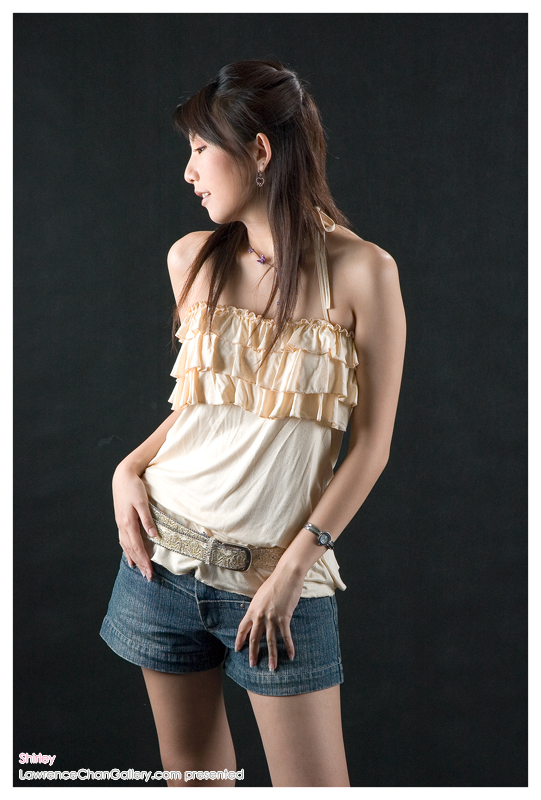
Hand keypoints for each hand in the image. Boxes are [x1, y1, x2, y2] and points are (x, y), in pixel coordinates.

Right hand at [112, 461, 157, 580]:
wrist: (122, 476)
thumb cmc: (134, 487)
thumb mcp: (143, 502)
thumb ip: (148, 520)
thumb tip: (154, 537)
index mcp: (129, 523)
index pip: (138, 547)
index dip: (144, 561)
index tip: (150, 573)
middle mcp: (123, 526)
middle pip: (132, 550)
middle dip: (140, 564)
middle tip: (147, 576)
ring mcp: (120, 523)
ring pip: (126, 546)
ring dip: (133, 558)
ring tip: (138, 569)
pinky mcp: (121, 520)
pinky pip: (123, 539)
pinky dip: (126, 549)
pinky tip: (128, 554)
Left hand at [234, 564, 304, 670]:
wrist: (286, 575)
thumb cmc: (275, 582)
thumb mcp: (261, 595)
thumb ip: (258, 607)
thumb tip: (258, 615)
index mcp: (252, 609)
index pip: (243, 628)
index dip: (240, 640)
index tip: (237, 649)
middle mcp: (259, 615)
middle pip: (254, 638)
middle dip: (253, 653)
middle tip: (252, 664)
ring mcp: (271, 618)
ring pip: (270, 641)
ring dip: (272, 656)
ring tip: (272, 668)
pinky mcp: (283, 618)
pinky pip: (286, 636)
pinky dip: (289, 647)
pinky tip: (291, 656)